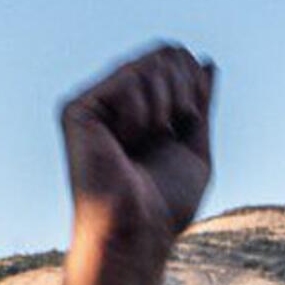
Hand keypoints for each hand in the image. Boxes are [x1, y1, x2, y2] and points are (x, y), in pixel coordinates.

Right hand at [59, 44, 214, 262]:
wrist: (138, 232)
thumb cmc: (166, 205)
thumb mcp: (195, 148)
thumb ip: (199, 103)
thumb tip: (206, 62)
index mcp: (142, 110)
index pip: (175, 60)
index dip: (194, 84)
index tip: (189, 123)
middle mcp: (115, 102)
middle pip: (165, 52)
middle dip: (184, 90)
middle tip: (173, 130)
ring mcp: (95, 103)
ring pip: (150, 63)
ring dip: (165, 106)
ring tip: (150, 139)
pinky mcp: (78, 109)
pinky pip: (128, 79)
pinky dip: (142, 113)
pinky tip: (125, 141)